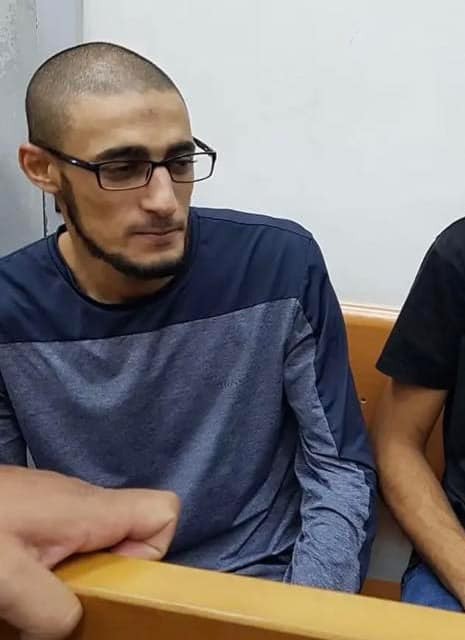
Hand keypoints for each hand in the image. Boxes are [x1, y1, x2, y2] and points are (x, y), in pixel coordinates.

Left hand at [0, 466, 179, 638]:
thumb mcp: (4, 578)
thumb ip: (50, 609)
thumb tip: (70, 625)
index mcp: (89, 509)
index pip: (163, 510)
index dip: (153, 551)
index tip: (114, 582)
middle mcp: (84, 502)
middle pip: (133, 535)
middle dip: (110, 578)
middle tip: (62, 601)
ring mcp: (61, 506)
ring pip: (100, 543)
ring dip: (78, 580)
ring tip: (31, 597)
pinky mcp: (40, 513)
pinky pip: (70, 543)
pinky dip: (55, 570)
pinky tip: (17, 583)